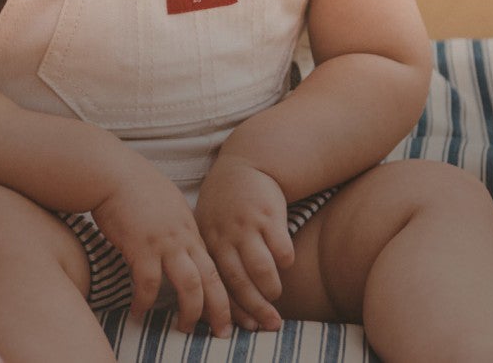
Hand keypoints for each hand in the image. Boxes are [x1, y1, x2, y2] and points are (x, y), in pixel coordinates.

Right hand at [89, 159, 230, 336]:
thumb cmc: (136, 187)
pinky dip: (145, 303)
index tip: (232, 312)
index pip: (217, 266)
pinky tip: (138, 313)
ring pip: (189, 285)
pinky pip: (148, 284)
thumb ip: (179, 227)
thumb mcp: (169, 205)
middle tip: (223, 332)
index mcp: (191, 229)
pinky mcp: (140, 247)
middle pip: (212, 279)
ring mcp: (164, 243)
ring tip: (185, 329)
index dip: (227, 292)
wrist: (113, 173)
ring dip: (190, 311)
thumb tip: (183, 245)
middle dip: (221, 309)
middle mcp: (184, 238)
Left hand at [194, 156, 294, 332]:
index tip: (247, 327)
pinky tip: (286, 264)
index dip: (233, 308)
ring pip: (261, 270)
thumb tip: (222, 300)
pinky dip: (285, 262)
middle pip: (240, 282)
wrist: (245, 166)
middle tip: (271, 324)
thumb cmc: (226, 206)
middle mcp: (224, 235)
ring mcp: (246, 225)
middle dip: (256, 308)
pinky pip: (281, 249)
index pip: (218, 283)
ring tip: (276, 294)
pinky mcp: (269, 215)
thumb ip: (215, 258)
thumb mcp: (210, 226)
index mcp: (207, 241)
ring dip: (272, 288)